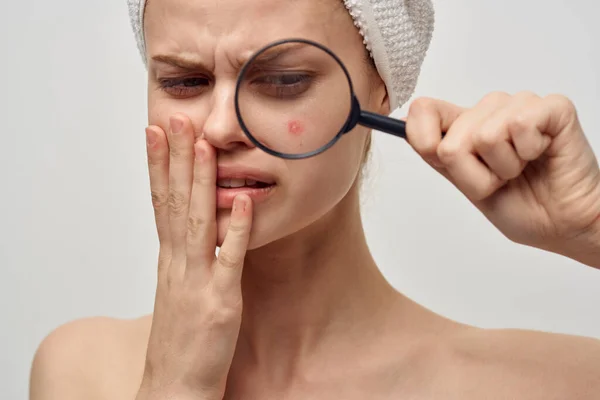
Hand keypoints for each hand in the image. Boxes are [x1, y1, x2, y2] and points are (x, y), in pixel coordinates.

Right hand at [136, 114, 252, 399]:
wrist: (175, 387)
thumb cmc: (181, 342)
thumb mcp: (180, 292)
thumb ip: (188, 260)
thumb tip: (200, 233)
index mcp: (169, 260)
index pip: (160, 202)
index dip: (158, 165)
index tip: (156, 132)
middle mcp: (178, 264)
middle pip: (174, 202)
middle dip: (175, 158)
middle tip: (175, 119)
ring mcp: (197, 281)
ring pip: (196, 221)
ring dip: (199, 181)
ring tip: (203, 144)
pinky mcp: (220, 301)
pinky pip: (229, 259)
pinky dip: (234, 229)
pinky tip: (239, 200)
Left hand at [405, 91, 599, 265]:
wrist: (564, 224)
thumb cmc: (522, 206)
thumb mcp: (466, 185)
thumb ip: (439, 155)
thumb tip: (406, 125)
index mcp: (464, 128)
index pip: (423, 111)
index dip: (424, 139)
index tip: (444, 162)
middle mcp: (488, 112)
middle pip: (453, 140)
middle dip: (476, 175)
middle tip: (502, 179)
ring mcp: (519, 106)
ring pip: (485, 134)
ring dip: (504, 166)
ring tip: (522, 169)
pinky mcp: (551, 108)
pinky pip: (519, 124)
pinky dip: (529, 152)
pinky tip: (541, 155)